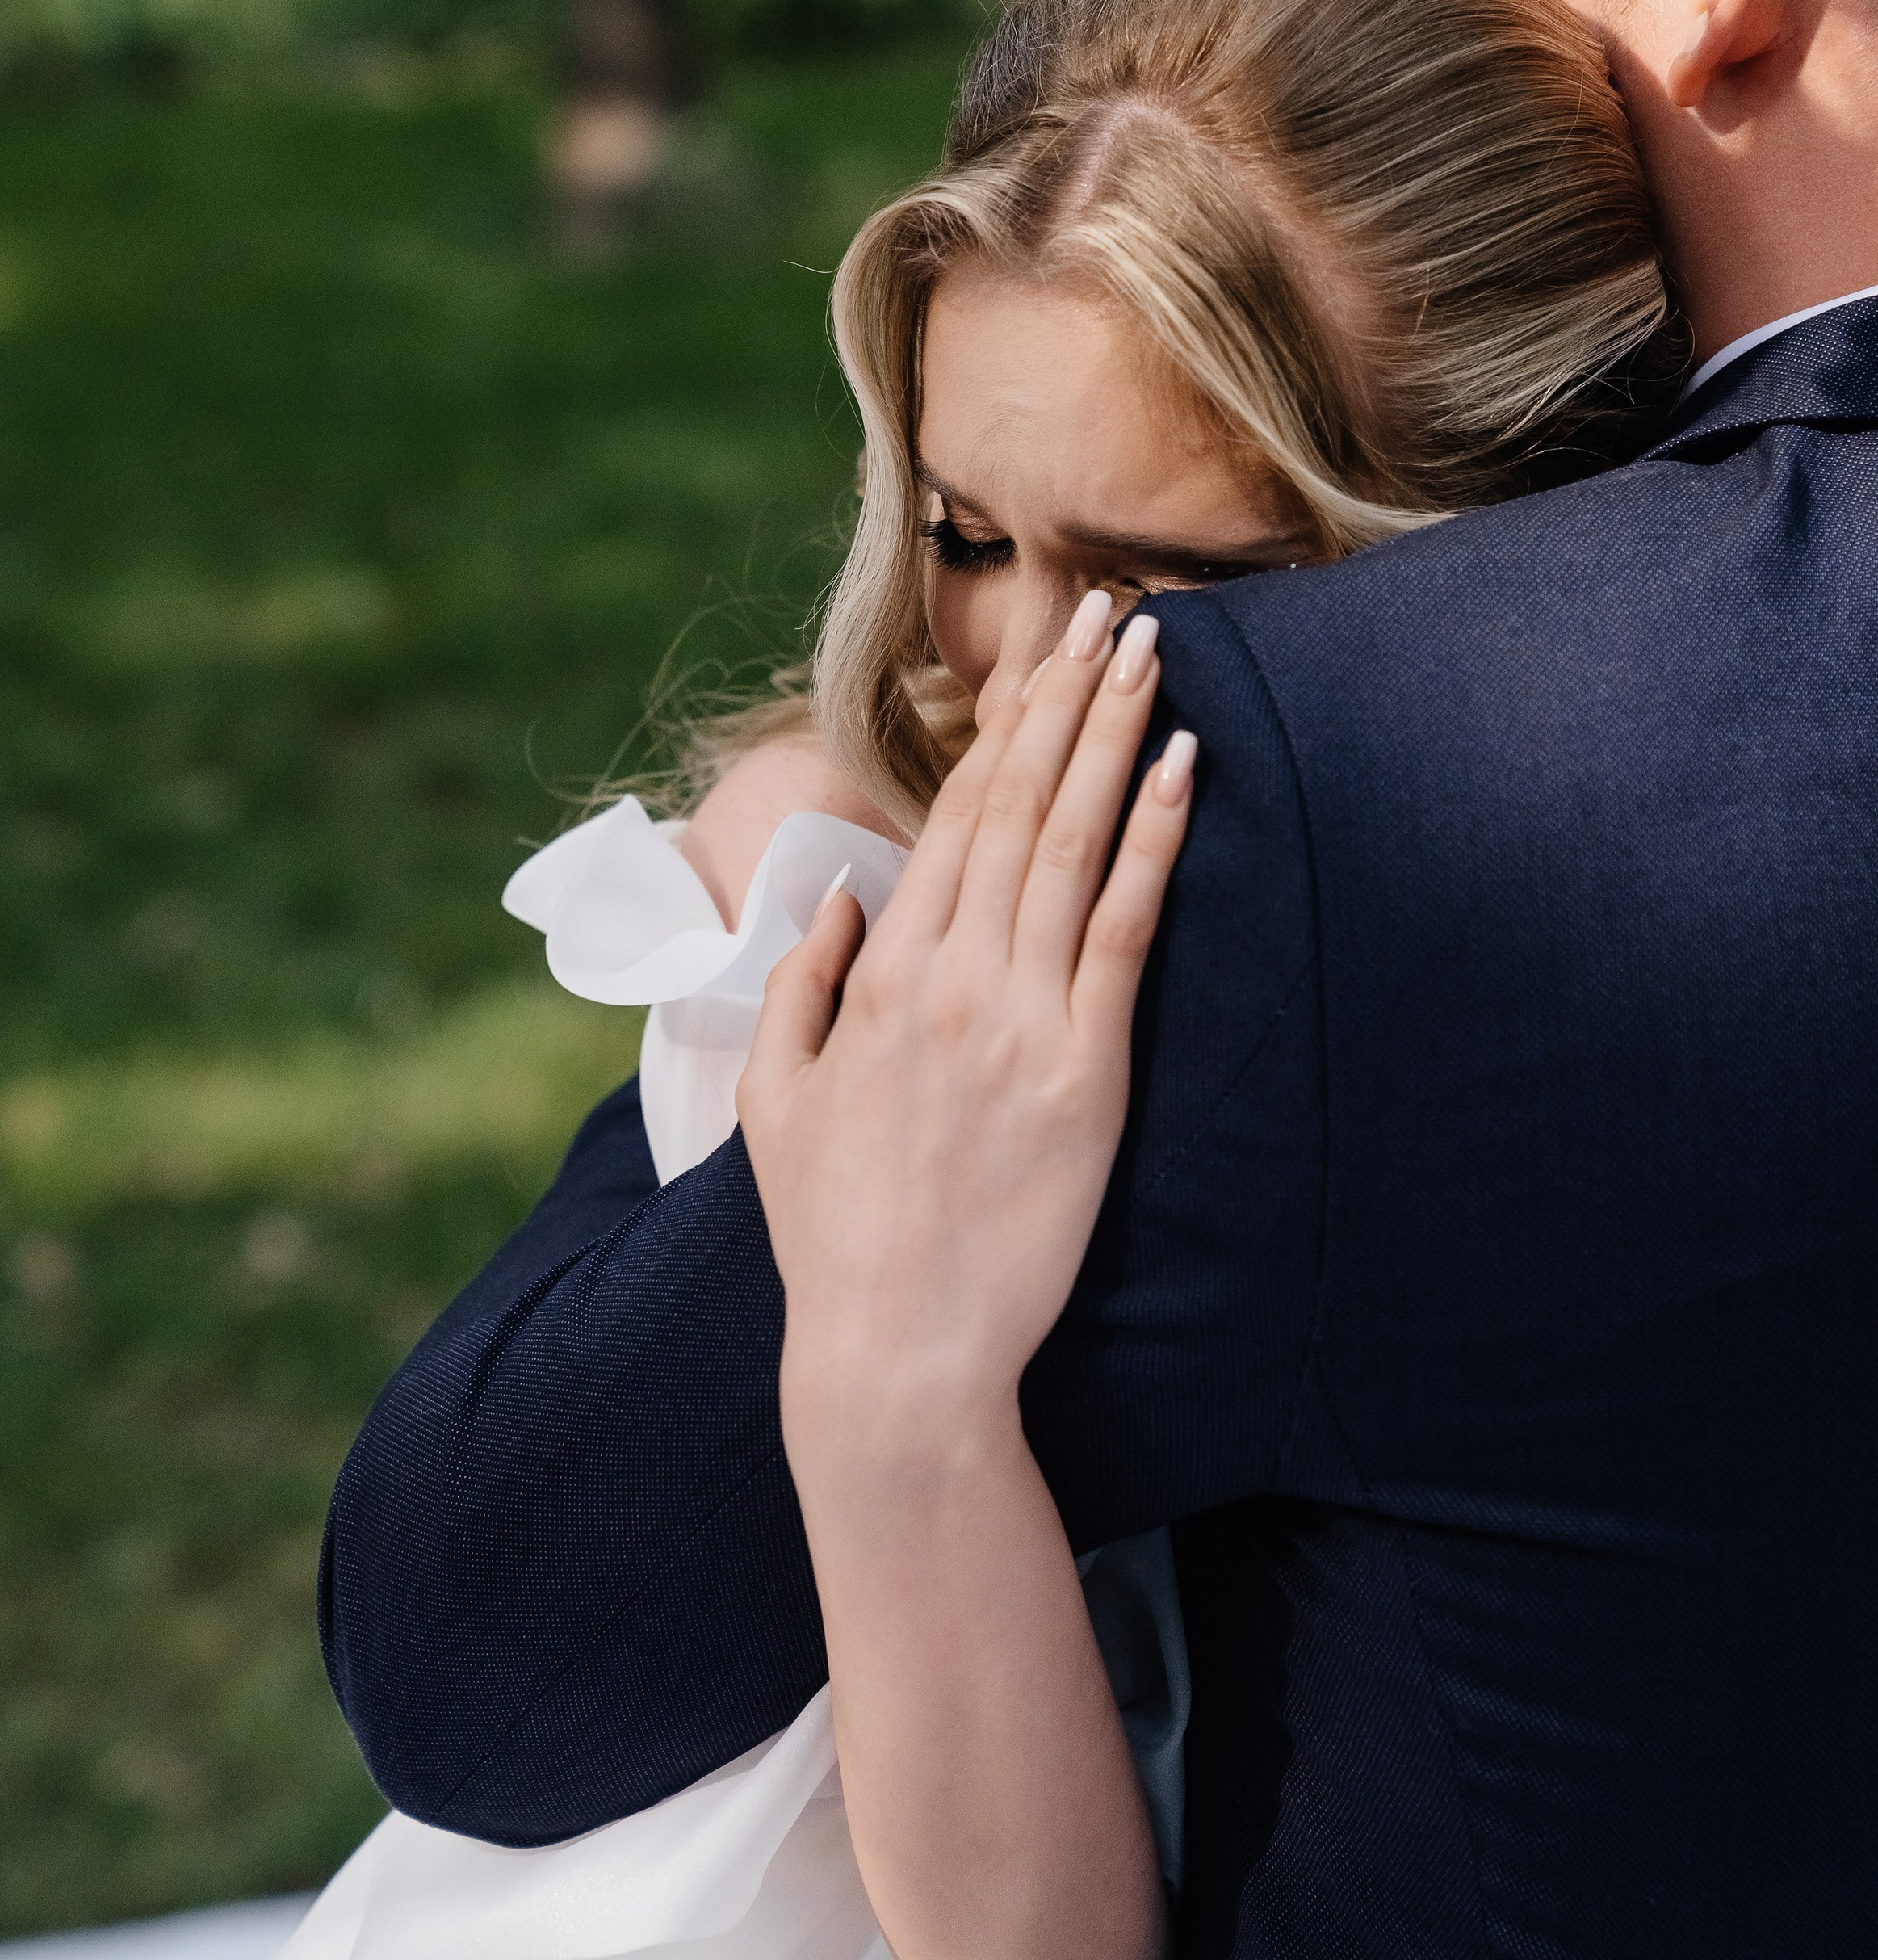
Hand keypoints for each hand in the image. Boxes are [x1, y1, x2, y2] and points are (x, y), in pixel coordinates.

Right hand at [736, 589, 1194, 1463]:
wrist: (896, 1351)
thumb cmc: (833, 1238)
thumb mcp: (776, 1100)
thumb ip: (804, 989)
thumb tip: (842, 903)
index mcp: (881, 975)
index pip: (953, 814)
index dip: (1004, 723)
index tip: (1041, 654)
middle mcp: (948, 975)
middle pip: (1019, 801)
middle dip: (1066, 695)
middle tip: (1109, 608)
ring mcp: (1019, 1018)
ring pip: (1073, 842)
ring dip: (1115, 735)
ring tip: (1153, 651)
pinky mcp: (1086, 1072)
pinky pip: (1124, 930)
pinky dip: (1155, 841)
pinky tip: (1182, 769)